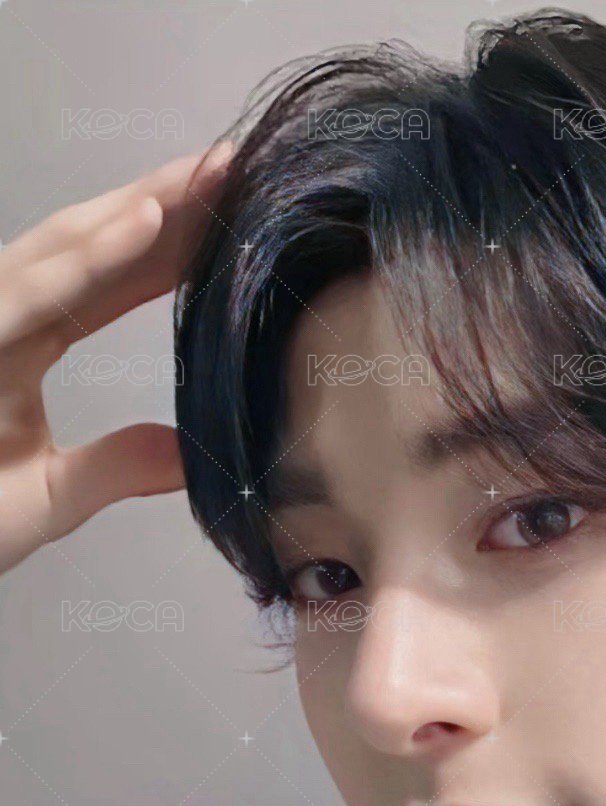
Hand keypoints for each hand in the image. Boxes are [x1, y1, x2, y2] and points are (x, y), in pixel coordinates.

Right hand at [0, 145, 230, 576]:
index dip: (171, 249)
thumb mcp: (47, 499)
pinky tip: (144, 223)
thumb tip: (188, 455)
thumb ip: (115, 469)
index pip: (109, 285)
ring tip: (211, 174)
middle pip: (91, 246)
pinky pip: (28, 291)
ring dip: (138, 207)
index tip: (239, 219)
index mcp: (20, 344)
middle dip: (163, 203)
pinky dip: (87, 257)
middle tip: (240, 161)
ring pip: (63, 247)